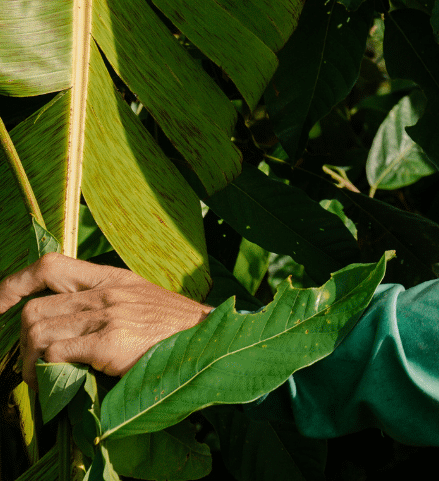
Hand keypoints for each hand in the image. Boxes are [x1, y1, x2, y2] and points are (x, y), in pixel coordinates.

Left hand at [0, 254, 211, 388]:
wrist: (209, 342)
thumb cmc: (176, 329)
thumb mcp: (140, 301)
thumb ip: (105, 303)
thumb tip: (65, 322)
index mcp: (113, 278)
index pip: (50, 265)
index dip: (14, 283)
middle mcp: (107, 292)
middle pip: (35, 307)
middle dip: (21, 339)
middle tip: (30, 361)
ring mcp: (109, 315)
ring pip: (39, 332)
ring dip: (31, 362)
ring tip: (41, 377)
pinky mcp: (111, 342)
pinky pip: (57, 353)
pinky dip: (48, 371)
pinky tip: (59, 382)